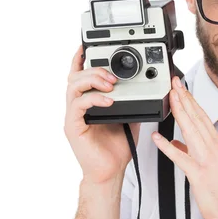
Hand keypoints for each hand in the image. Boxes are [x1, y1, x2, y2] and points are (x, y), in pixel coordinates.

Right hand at [64, 45, 140, 184]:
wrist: (111, 171)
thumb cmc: (117, 147)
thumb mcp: (129, 115)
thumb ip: (131, 99)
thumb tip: (144, 85)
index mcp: (88, 101)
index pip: (80, 74)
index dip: (82, 58)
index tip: (89, 46)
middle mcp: (77, 106)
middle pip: (75, 75)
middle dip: (94, 68)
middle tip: (113, 75)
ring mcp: (74, 115)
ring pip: (73, 86)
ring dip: (93, 80)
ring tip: (111, 84)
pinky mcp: (73, 126)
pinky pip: (78, 105)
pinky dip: (94, 99)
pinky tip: (109, 100)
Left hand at [151, 76, 217, 218]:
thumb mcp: (208, 163)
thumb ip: (191, 149)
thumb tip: (176, 141)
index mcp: (214, 143)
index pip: (200, 115)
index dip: (190, 99)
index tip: (181, 87)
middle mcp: (211, 147)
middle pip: (196, 117)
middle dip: (184, 98)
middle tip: (174, 83)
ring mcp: (205, 159)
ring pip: (190, 130)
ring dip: (180, 112)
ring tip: (171, 98)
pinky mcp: (197, 173)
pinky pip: (180, 157)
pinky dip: (167, 146)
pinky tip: (157, 138)